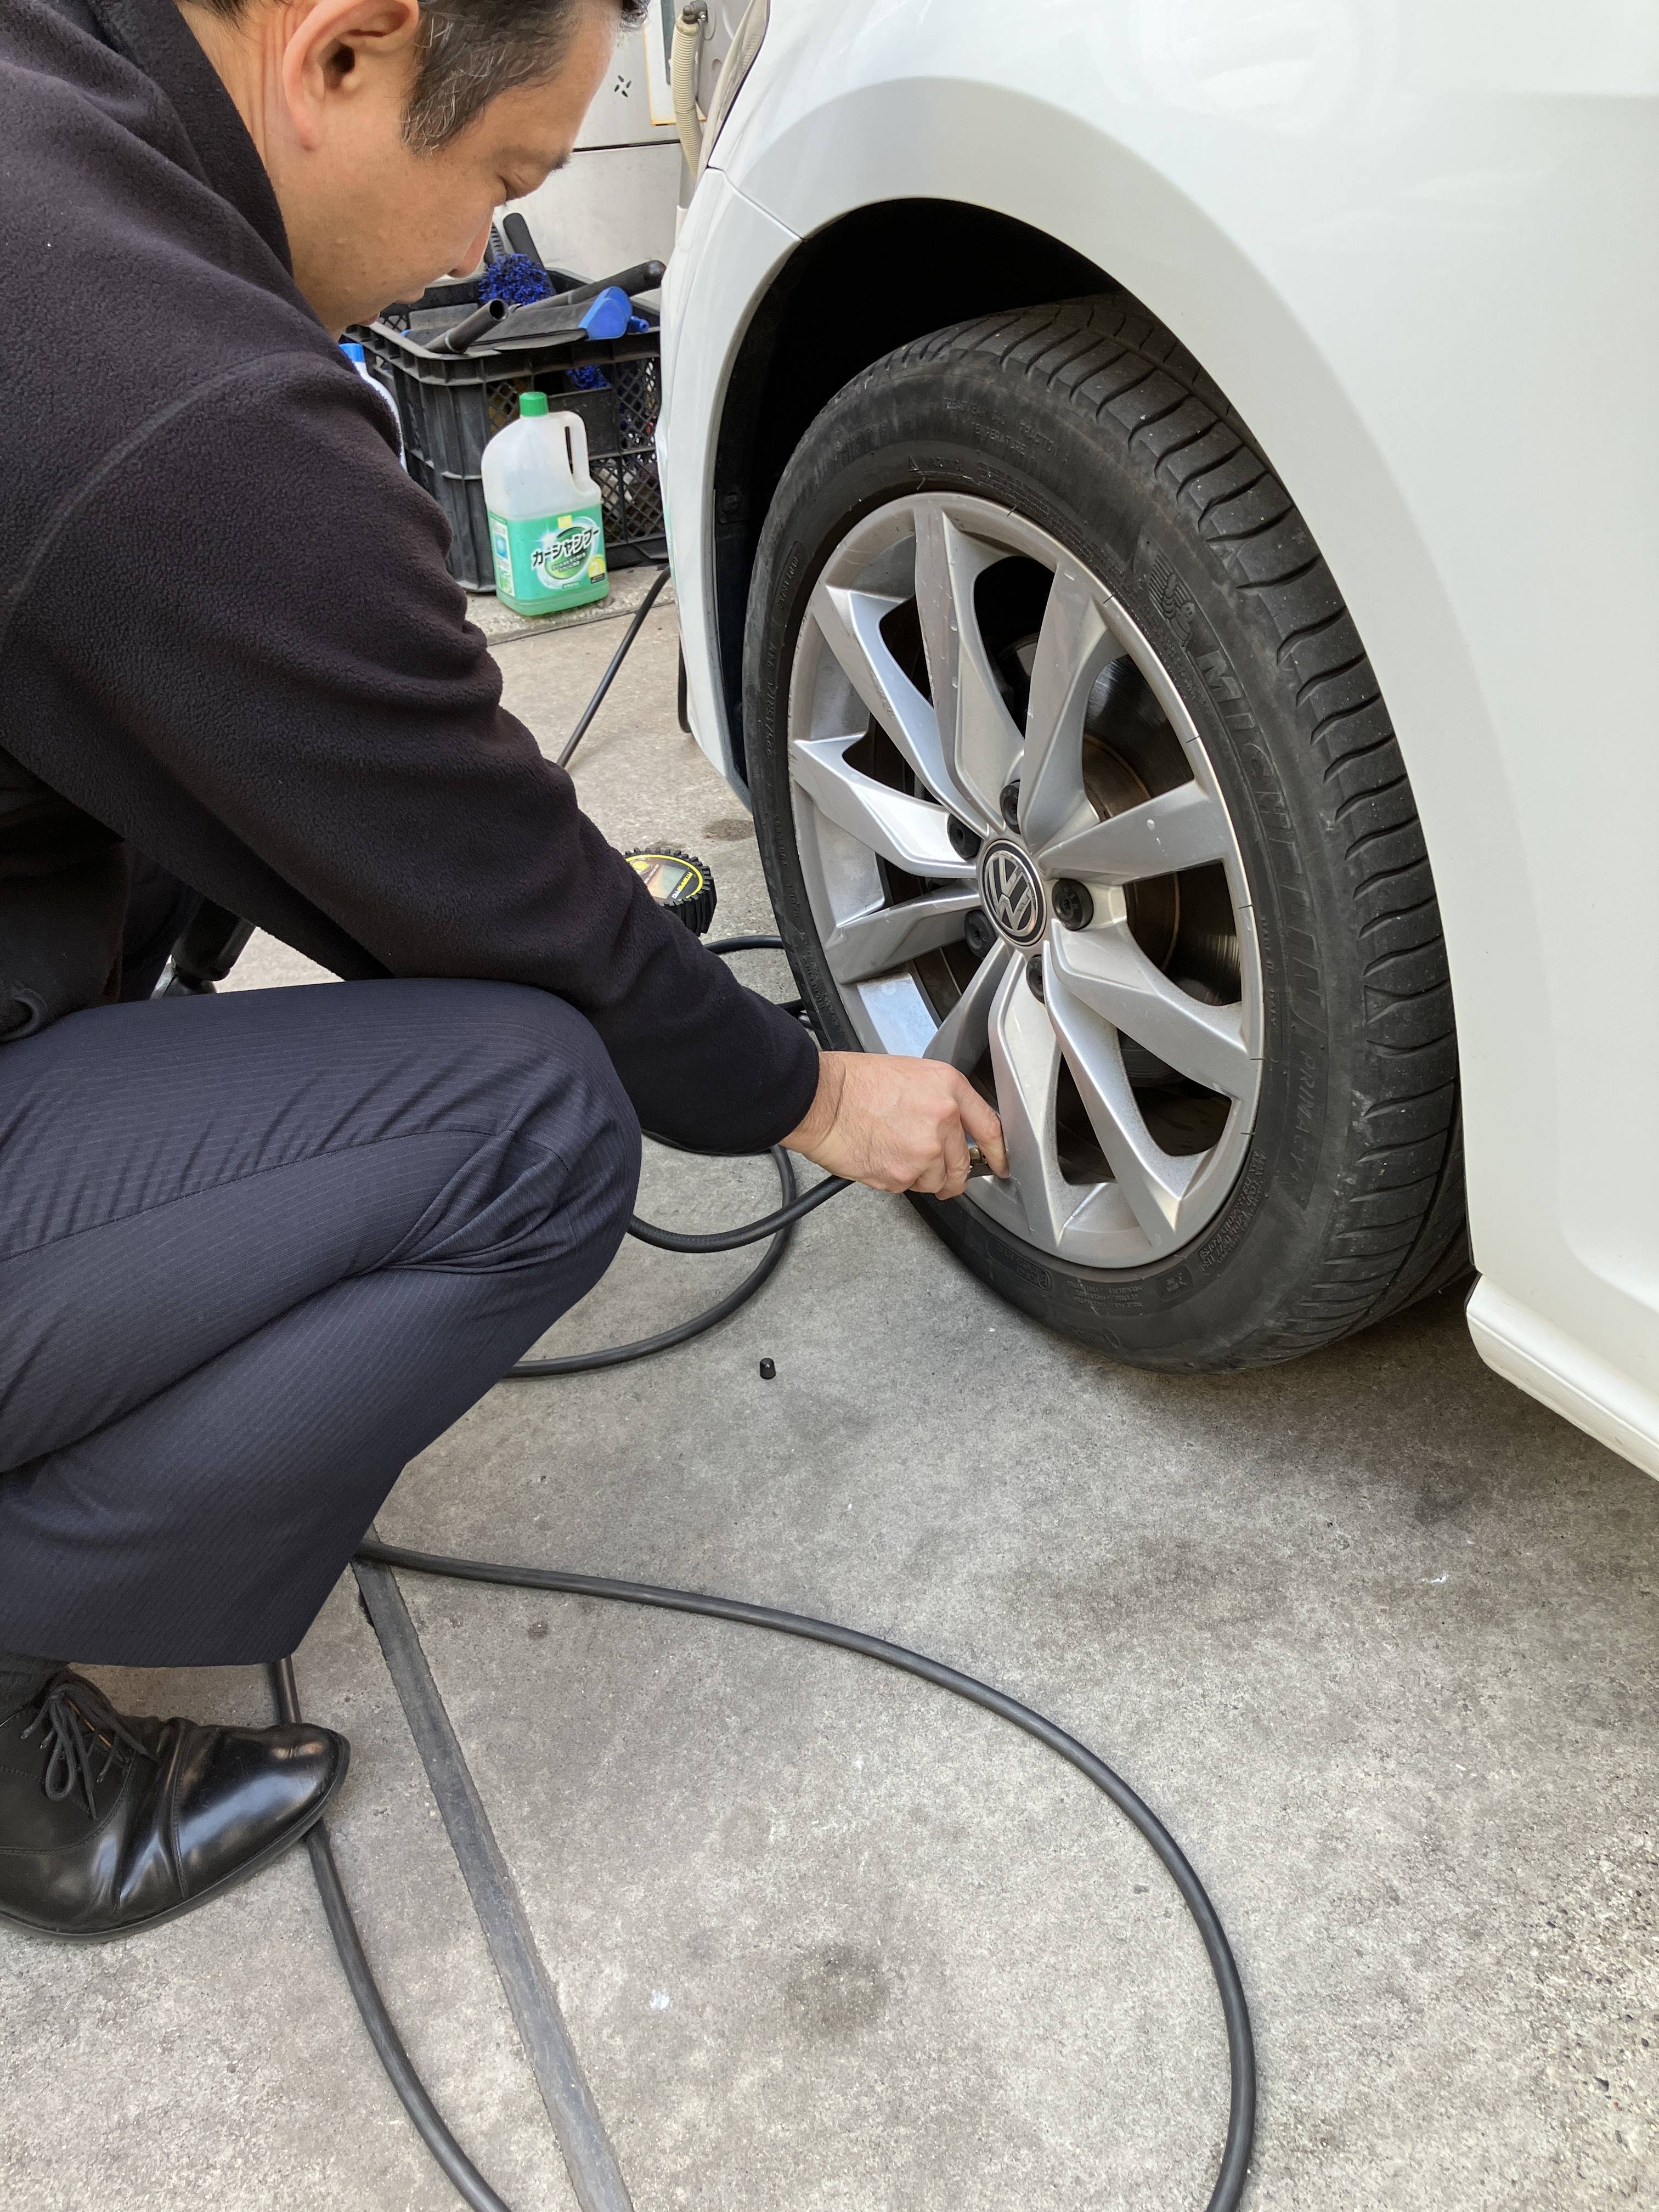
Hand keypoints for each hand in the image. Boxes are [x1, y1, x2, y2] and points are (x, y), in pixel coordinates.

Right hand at [783, 1051, 1007, 1199]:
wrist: (821, 1100)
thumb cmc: (855, 1084)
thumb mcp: (911, 1076)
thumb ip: (940, 1101)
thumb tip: (954, 1128)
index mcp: (948, 1089)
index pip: (990, 1128)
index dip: (998, 1152)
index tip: (1000, 1164)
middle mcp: (943, 1120)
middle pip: (962, 1164)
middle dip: (951, 1173)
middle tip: (932, 1167)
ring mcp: (924, 1151)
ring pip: (936, 1181)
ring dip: (920, 1176)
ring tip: (894, 1152)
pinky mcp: (902, 1175)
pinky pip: (909, 1187)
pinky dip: (897, 1180)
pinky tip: (881, 1157)